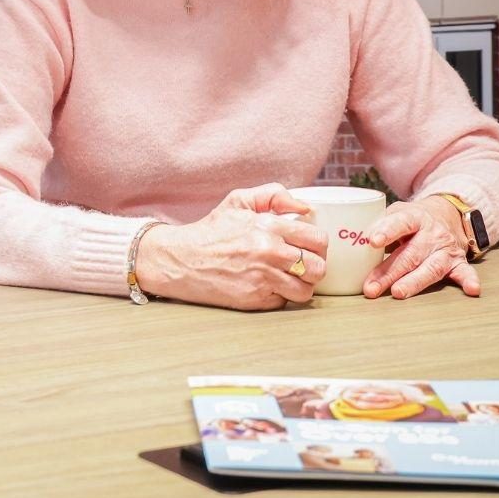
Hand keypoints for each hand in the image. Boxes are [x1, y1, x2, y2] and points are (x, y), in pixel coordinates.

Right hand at [136, 184, 327, 310]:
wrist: (180, 260)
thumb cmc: (210, 231)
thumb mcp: (238, 201)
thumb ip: (273, 195)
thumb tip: (304, 207)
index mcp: (269, 226)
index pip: (318, 239)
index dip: (318, 245)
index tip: (308, 246)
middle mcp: (269, 252)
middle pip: (318, 267)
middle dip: (313, 266)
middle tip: (300, 264)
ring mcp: (263, 278)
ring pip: (306, 290)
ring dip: (300, 285)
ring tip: (287, 278)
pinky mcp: (255, 299)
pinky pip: (284, 302)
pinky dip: (279, 297)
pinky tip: (267, 286)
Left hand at [362, 197, 479, 299]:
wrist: (448, 214)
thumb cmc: (413, 218)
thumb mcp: (397, 212)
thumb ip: (378, 224)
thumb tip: (354, 242)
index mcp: (415, 217)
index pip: (400, 223)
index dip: (387, 231)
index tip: (372, 241)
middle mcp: (432, 234)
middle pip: (410, 254)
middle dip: (389, 273)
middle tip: (371, 288)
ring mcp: (446, 249)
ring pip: (430, 268)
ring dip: (414, 282)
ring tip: (398, 293)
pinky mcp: (458, 262)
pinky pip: (466, 272)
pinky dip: (469, 281)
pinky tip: (472, 289)